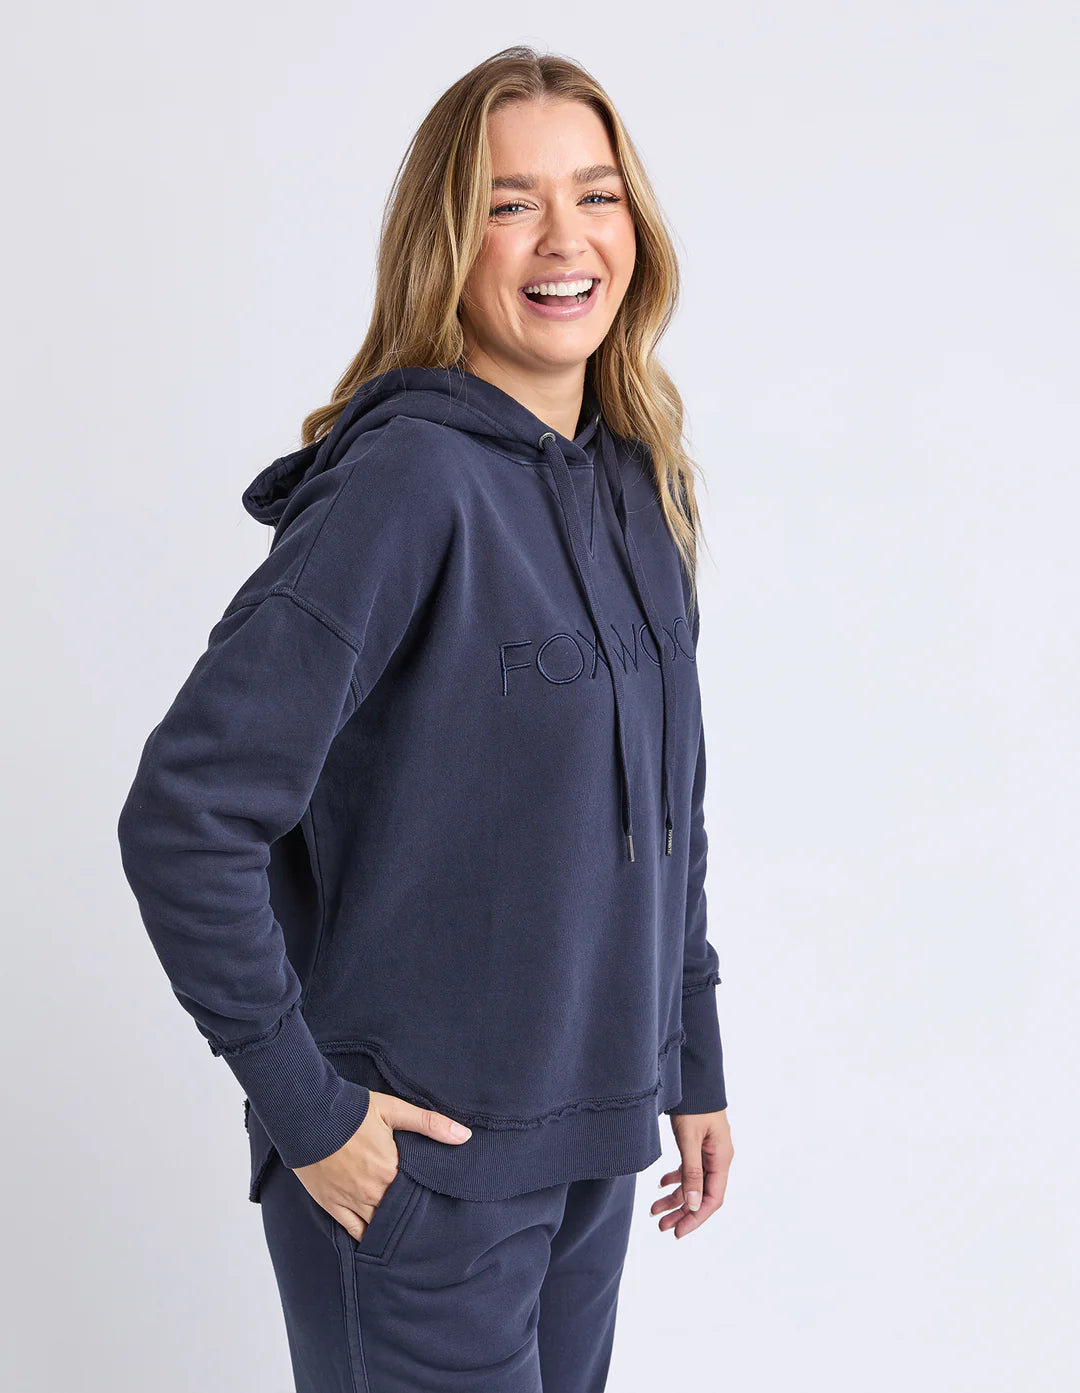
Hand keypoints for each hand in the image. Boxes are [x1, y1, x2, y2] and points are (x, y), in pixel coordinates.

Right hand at [292, 1089, 471, 1241]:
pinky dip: (367, 1238)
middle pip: (399, 1213)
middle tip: (426, 1224)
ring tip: (406, 1235)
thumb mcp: (393, 1110)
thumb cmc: (352, 1110)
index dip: (427, 1198)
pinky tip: (377, 1242)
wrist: (308, 1115)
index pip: (418, 1194)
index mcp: (391, 1169)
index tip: (438, 1202)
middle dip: (411, 1216)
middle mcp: (373, 1191)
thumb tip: (465, 1136)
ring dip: (391, 1229)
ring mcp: (352, 1201)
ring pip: (378, 1226)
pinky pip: (354, 1230)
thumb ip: (430, 1124)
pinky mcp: (332, 1205)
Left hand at [652, 1108, 732, 1239]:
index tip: (678, 1231)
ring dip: (675, 1198)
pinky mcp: (697, 1144)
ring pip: (693, 1183)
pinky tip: (660, 1185)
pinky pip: (688, 1169)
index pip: (712, 1198)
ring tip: (654, 1211)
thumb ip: (692, 1172)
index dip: (696, 1217)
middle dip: (682, 1212)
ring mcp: (707, 1151)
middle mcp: (717, 1158)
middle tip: (661, 1226)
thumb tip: (694, 1205)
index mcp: (721, 1158)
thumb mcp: (690, 1140)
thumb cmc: (694, 1105)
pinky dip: (675, 1179)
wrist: (693, 1077)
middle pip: (701, 1194)